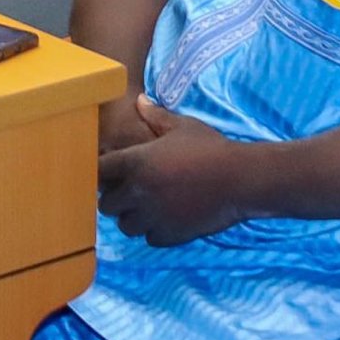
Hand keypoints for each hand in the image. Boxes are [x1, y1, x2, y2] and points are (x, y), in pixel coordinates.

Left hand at [96, 94, 249, 247]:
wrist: (240, 179)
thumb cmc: (210, 147)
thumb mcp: (181, 126)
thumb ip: (155, 116)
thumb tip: (139, 101)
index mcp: (136, 162)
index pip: (100, 171)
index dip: (103, 172)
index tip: (112, 172)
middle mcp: (138, 191)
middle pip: (107, 205)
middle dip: (115, 199)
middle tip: (128, 193)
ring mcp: (154, 216)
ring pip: (126, 226)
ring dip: (132, 218)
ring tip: (146, 207)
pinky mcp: (171, 235)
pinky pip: (150, 239)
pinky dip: (154, 231)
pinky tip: (166, 219)